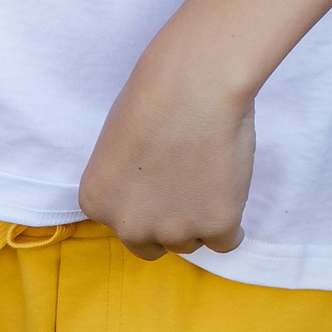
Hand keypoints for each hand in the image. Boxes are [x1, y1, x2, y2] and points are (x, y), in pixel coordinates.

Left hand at [77, 45, 253, 258]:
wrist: (197, 85)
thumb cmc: (158, 96)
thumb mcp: (118, 145)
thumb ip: (129, 179)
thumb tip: (154, 187)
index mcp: (98, 203)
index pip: (124, 225)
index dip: (148, 203)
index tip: (166, 180)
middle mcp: (129, 226)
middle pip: (154, 245)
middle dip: (170, 222)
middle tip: (191, 188)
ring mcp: (173, 230)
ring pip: (191, 242)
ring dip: (201, 220)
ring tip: (214, 180)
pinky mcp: (216, 225)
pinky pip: (228, 241)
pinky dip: (232, 223)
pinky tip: (233, 195)